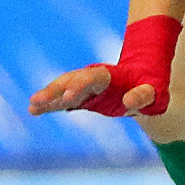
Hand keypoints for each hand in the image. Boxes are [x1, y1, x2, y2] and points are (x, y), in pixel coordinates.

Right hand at [29, 65, 161, 116]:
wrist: (143, 74)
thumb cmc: (150, 86)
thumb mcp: (152, 92)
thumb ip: (142, 96)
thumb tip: (129, 101)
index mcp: (112, 76)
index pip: (93, 78)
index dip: (79, 86)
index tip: (66, 99)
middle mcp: (95, 77)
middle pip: (72, 80)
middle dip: (56, 90)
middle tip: (38, 102)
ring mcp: (86, 86)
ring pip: (64, 87)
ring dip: (48, 96)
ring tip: (31, 106)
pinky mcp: (81, 96)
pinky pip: (62, 99)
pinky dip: (49, 104)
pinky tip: (33, 110)